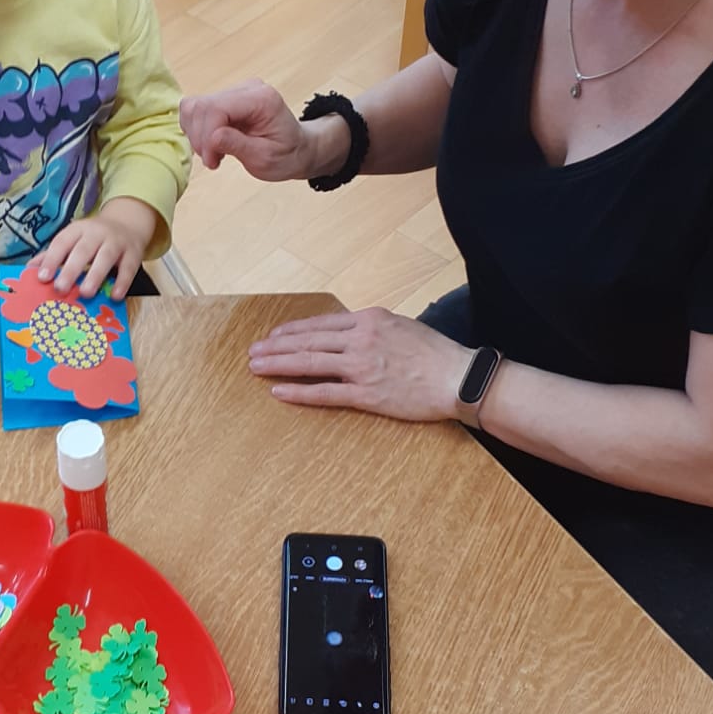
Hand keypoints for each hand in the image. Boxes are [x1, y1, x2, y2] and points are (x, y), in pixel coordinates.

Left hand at [30, 198, 157, 299]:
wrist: (128, 223)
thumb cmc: (93, 238)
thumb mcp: (73, 240)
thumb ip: (53, 254)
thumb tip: (29, 270)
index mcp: (77, 230)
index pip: (62, 242)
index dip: (51, 259)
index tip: (42, 277)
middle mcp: (96, 233)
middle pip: (83, 250)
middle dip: (71, 270)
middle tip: (60, 289)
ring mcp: (116, 242)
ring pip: (105, 257)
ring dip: (95, 276)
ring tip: (85, 293)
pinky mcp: (133, 253)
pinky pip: (128, 268)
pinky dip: (122, 282)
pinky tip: (115, 296)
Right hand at [180, 79, 334, 182]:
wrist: (296, 150)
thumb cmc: (286, 155)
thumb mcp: (264, 158)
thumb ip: (237, 145)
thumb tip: (211, 138)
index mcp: (262, 100)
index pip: (217, 108)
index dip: (207, 136)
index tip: (212, 161)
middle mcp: (247, 89)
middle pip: (202, 105)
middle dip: (200, 137)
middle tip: (212, 160)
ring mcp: (235, 91)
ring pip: (195, 106)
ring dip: (196, 134)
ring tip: (214, 153)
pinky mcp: (226, 99)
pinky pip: (197, 109)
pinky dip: (197, 129)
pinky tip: (212, 144)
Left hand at [248, 308, 470, 419]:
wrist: (458, 377)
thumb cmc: (435, 353)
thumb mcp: (400, 326)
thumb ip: (370, 328)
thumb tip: (346, 332)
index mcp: (369, 319)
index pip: (320, 324)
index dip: (292, 330)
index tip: (274, 335)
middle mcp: (361, 339)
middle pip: (308, 341)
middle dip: (276, 346)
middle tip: (253, 351)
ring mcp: (361, 367)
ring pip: (310, 362)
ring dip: (278, 364)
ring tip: (256, 367)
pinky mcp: (366, 393)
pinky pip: (324, 392)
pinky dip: (299, 391)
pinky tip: (279, 391)